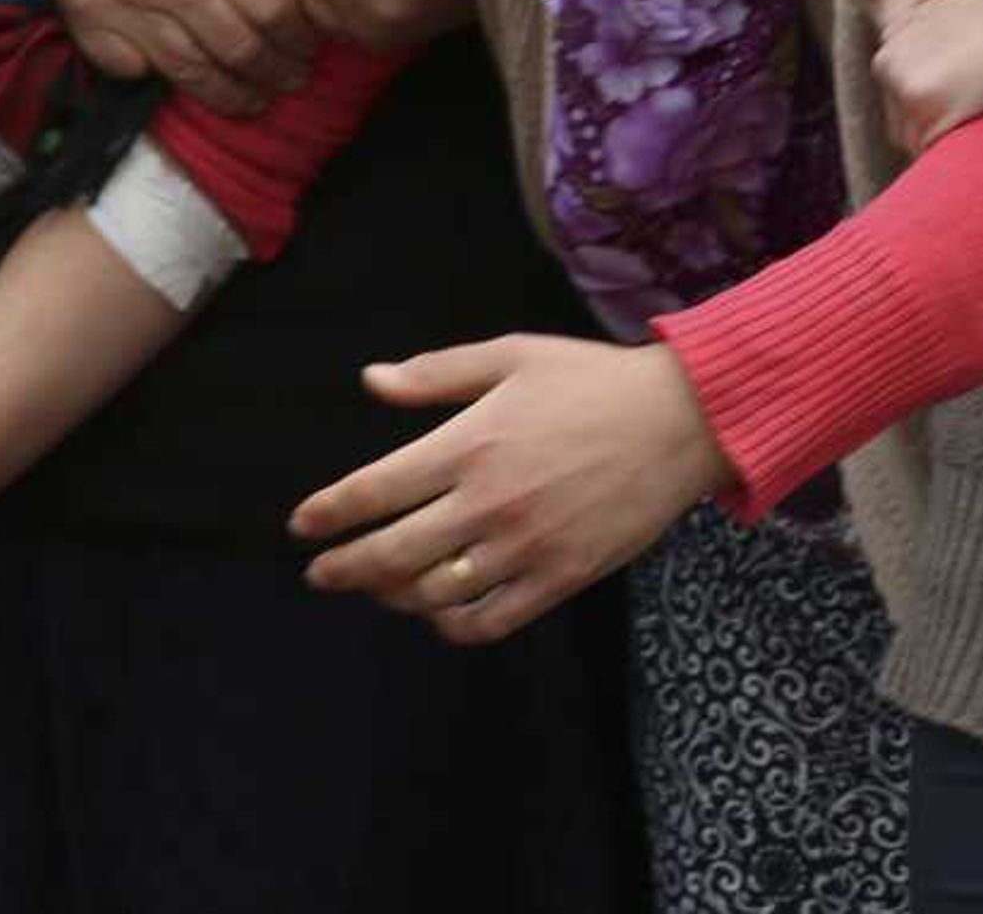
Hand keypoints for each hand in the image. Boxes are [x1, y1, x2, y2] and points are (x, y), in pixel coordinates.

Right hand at [29, 0, 310, 117]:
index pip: (271, 9)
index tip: (311, 46)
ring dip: (230, 94)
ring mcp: (127, 9)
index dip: (298, 37)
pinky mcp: (90, 24)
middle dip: (275, 73)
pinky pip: (135, 70)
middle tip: (294, 81)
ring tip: (254, 100)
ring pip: (191, 73)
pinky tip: (188, 82)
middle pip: (239, 50)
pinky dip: (162, 80)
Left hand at [292, 337, 733, 644]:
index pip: (373, 491)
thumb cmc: (592, 381)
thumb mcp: (513, 355)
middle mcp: (489, 502)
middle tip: (321, 573)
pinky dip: (450, 626)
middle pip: (390, 555)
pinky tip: (438, 612)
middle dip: (342, 569)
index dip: (327, 514)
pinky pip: (488, 622)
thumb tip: (371, 381)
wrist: (680, 420)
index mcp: (471, 443)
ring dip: (391, 597)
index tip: (302, 525)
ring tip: (378, 587)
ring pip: (432, 595)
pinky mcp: (560, 578)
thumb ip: (437, 374)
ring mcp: (525, 547)